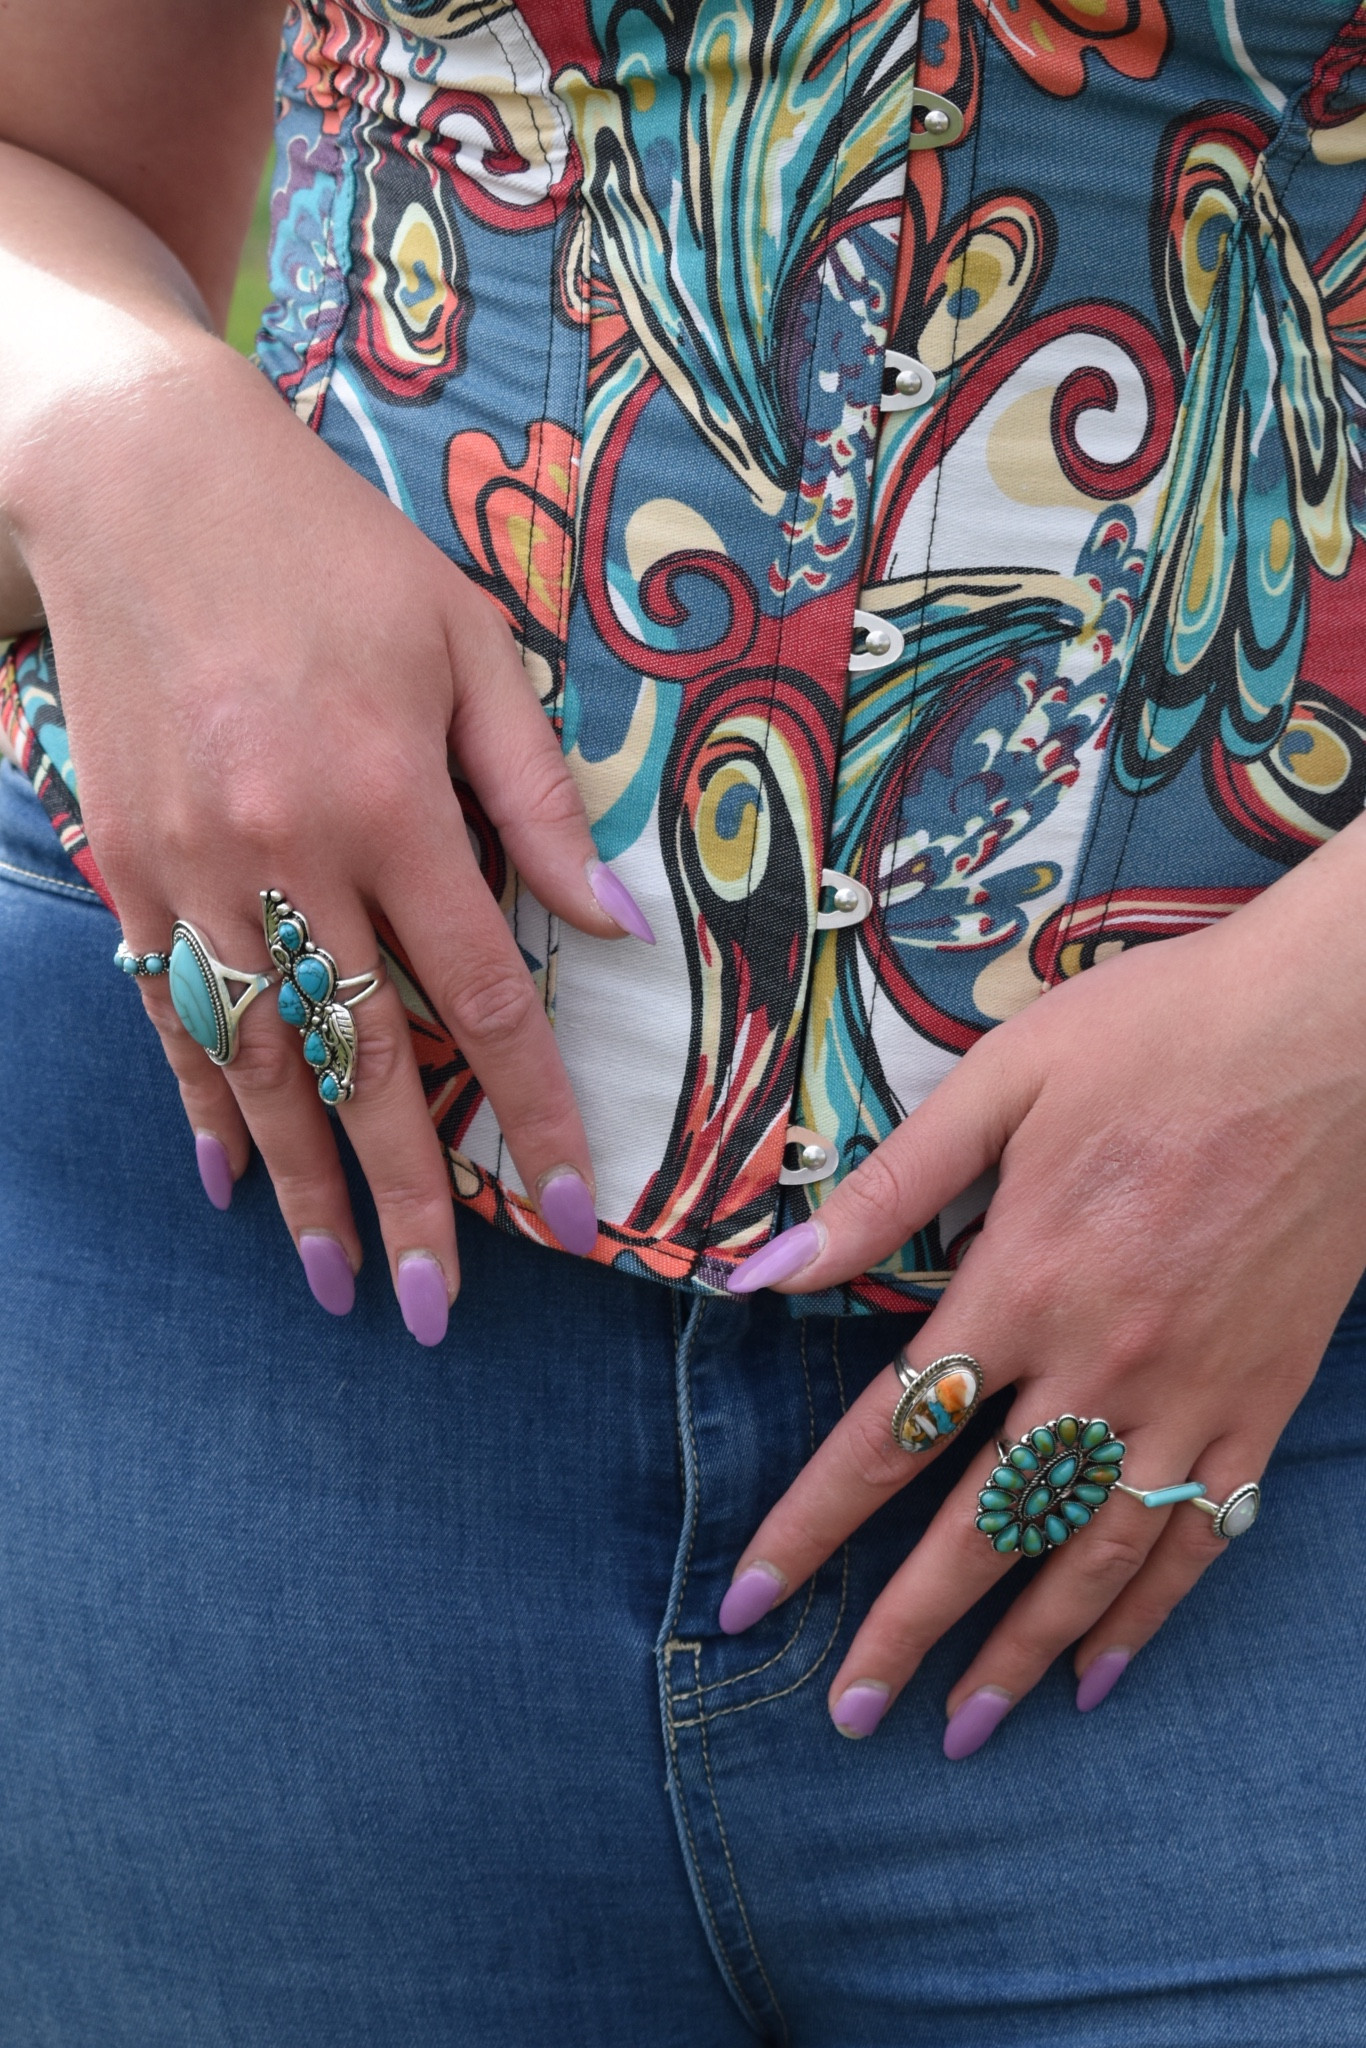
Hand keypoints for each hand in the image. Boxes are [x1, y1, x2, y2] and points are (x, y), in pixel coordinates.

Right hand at [21, 337, 646, 1337]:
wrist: (138, 478)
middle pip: (363, 1061)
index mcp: (387, 799)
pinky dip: (200, 1101)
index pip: (479, 997)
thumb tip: (617, 925)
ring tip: (337, 1280)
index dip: (531, 1112)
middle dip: (411, 1196)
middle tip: (434, 1309)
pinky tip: (228, 1180)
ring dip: (302, 1183)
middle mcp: (285, 851)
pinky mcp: (126, 859)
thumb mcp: (463, 643)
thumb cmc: (328, 552)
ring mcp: (191, 866)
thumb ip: (537, 795)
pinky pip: (166, 1008)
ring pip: (257, 1060)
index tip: (573, 1209)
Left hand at [719, 819, 1365, 1748]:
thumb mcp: (1004, 1080)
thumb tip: (766, 1271)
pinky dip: (1150, 1612)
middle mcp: (1101, 1361)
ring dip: (1022, 1651)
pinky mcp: (1263, 1397)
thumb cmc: (1160, 1035)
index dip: (811, 1528)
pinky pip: (1201, 1533)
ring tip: (965, 1729)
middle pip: (985, 1526)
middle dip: (906, 1628)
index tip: (749, 1601)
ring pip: (1094, 1556)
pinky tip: (1104, 1672)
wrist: (1336, 1030)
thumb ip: (888, 1187)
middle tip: (849, 1714)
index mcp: (1021, 1280)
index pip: (891, 1435)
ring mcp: (1192, 1392)